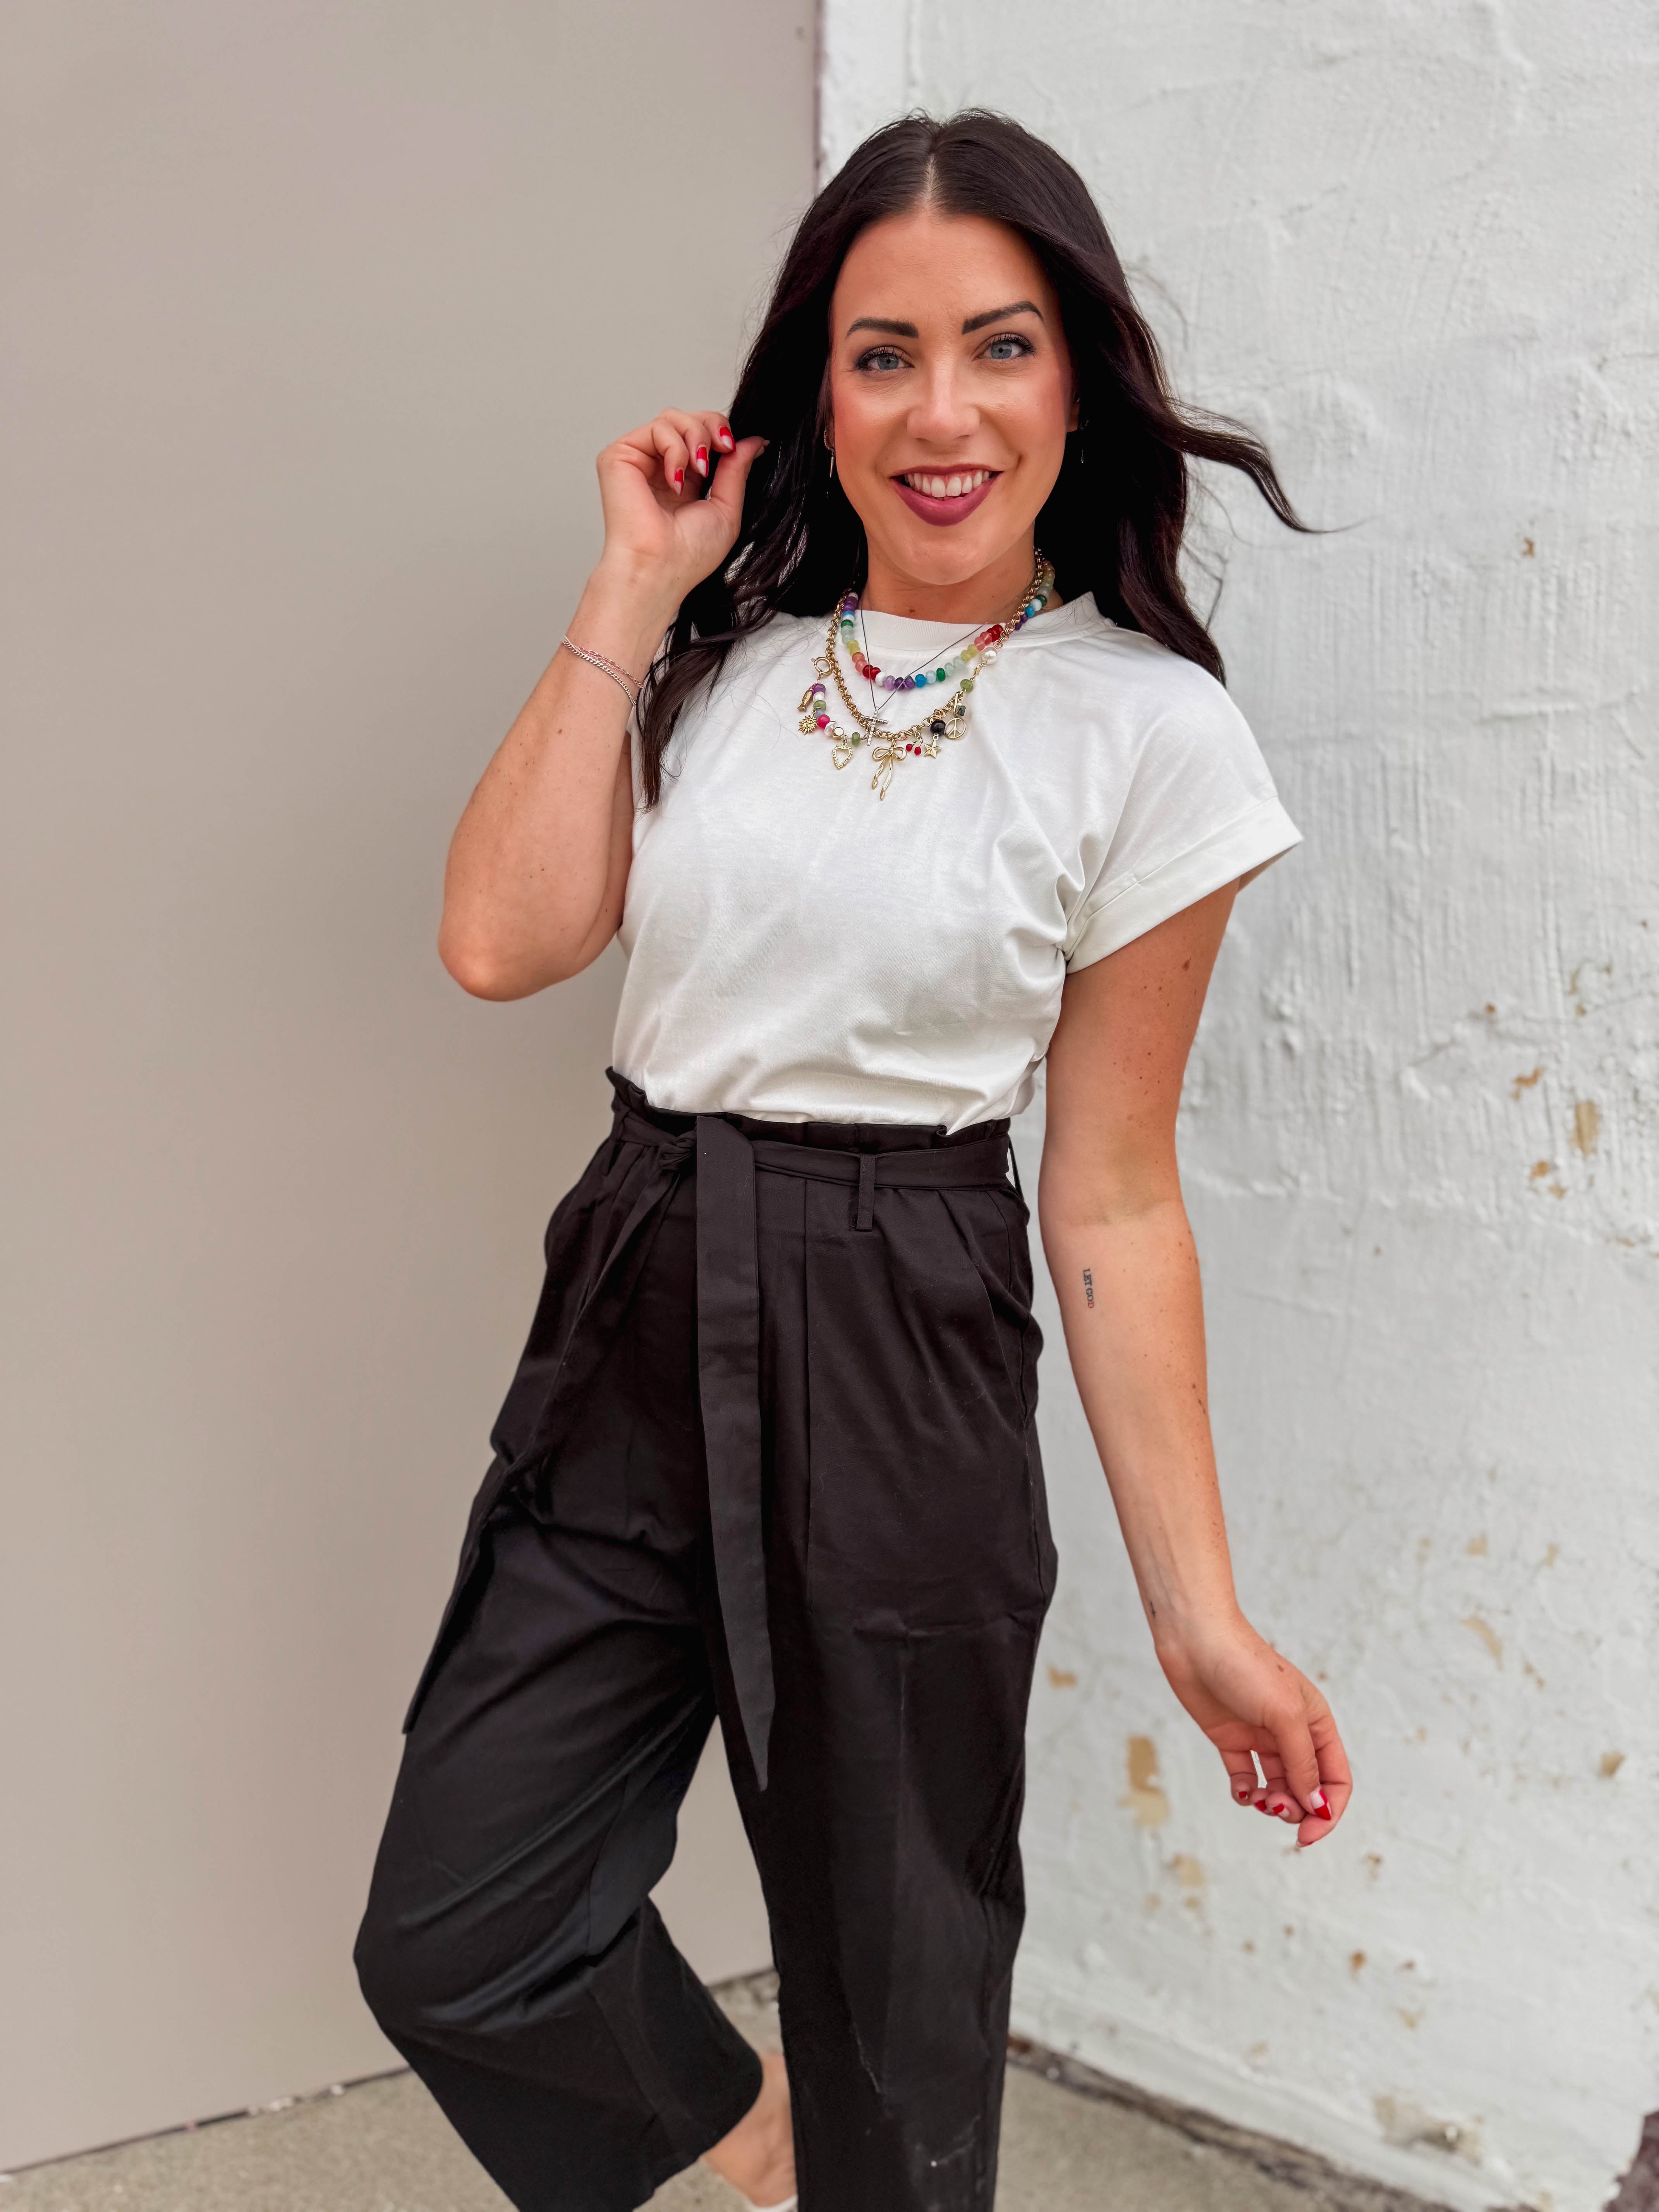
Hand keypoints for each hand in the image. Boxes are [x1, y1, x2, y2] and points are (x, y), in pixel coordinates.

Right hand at [591, 408, 766, 626]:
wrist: (661, 569)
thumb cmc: (688, 554)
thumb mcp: (727, 508)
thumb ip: (737, 470)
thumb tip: (754, 440)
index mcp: (684, 480)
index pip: (702, 434)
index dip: (720, 432)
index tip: (733, 447)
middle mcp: (659, 468)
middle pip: (687, 418)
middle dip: (710, 427)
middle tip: (722, 449)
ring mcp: (638, 461)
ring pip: (672, 418)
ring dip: (695, 438)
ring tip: (699, 471)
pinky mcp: (619, 457)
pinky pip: (655, 429)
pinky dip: (674, 450)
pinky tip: (676, 481)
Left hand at [1155, 1611, 1350, 1847]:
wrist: (1194, 1639)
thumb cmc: (1245, 1666)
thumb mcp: (1284, 1715)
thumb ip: (1303, 1763)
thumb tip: (1317, 1807)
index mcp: (1316, 1723)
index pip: (1335, 1778)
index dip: (1328, 1811)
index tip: (1309, 1834)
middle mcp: (1291, 1732)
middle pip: (1306, 1788)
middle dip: (1295, 1808)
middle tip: (1274, 1807)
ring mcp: (1261, 1736)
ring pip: (1277, 1786)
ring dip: (1271, 1803)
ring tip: (1257, 1799)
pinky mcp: (1231, 1739)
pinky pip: (1246, 1777)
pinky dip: (1245, 1791)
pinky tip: (1240, 1790)